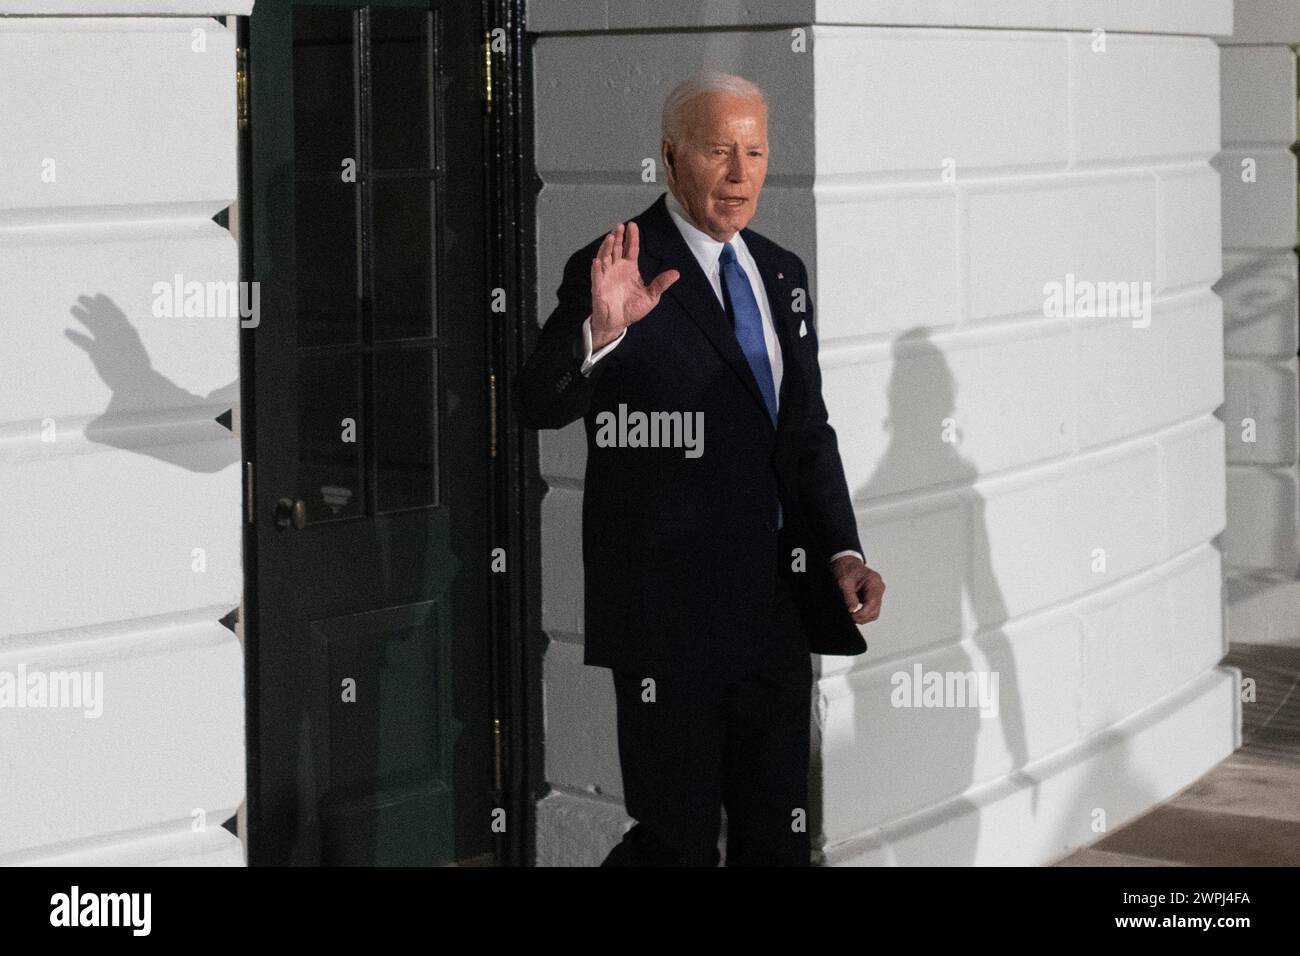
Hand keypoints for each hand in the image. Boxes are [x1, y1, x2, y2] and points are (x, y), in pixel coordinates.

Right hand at [590, 222, 678, 348]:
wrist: (618, 323)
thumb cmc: (632, 308)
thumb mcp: (651, 296)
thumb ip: (661, 284)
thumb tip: (676, 273)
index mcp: (629, 268)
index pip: (631, 249)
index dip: (631, 237)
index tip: (633, 225)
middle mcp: (617, 269)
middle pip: (616, 249)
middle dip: (618, 237)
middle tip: (619, 225)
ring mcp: (606, 277)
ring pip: (605, 258)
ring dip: (606, 248)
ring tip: (610, 237)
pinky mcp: (598, 288)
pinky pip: (596, 277)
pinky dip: (597, 269)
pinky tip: (598, 261)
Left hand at [832, 555, 883, 623]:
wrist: (846, 564)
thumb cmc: (845, 569)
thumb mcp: (843, 581)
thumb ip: (848, 596)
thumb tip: (851, 610)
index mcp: (874, 581)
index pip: (872, 603)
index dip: (862, 613)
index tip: (851, 617)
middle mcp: (878, 587)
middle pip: (875, 610)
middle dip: (862, 617)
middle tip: (849, 618)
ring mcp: (877, 593)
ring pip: (874, 613)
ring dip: (862, 617)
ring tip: (850, 616)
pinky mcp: (872, 597)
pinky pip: (870, 610)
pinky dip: (862, 614)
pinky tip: (854, 613)